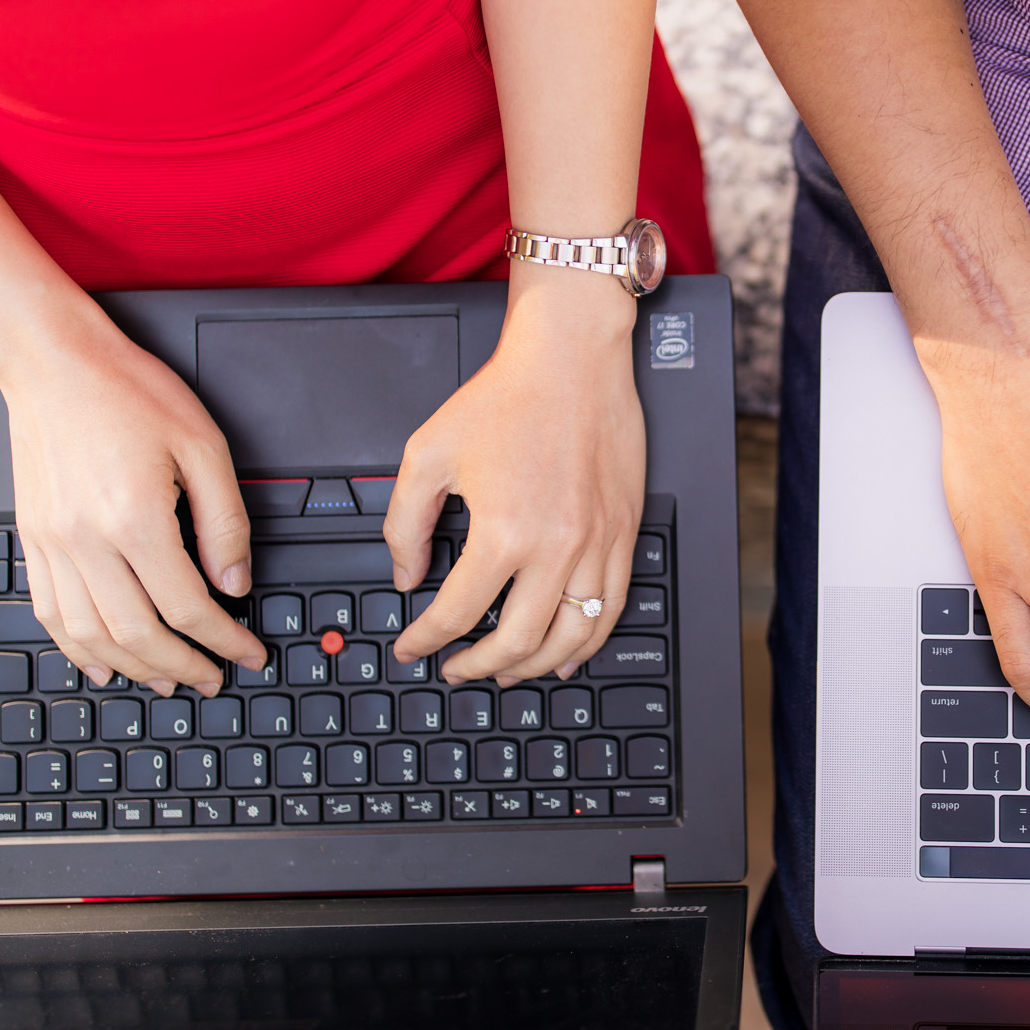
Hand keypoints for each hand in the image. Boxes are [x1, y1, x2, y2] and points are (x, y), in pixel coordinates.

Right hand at [1, 322, 264, 697]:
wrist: (52, 362)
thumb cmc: (126, 390)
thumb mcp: (202, 445)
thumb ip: (224, 519)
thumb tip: (235, 580)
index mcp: (135, 518)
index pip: (189, 606)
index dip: (224, 639)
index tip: (247, 651)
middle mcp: (87, 540)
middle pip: (139, 634)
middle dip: (183, 666)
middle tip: (213, 676)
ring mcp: (52, 544)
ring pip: (91, 635)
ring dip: (132, 668)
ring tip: (166, 679)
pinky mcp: (31, 539)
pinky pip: (50, 614)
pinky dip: (78, 648)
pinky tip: (102, 661)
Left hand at [390, 266, 643, 683]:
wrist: (572, 358)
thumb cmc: (507, 396)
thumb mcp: (429, 452)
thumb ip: (405, 522)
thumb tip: (406, 575)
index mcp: (504, 531)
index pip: (457, 613)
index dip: (426, 641)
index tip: (414, 647)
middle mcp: (557, 546)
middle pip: (517, 640)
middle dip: (477, 666)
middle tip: (456, 669)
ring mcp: (598, 543)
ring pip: (571, 637)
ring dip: (535, 666)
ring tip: (508, 672)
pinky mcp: (625, 532)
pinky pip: (612, 608)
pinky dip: (588, 642)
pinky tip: (567, 653)